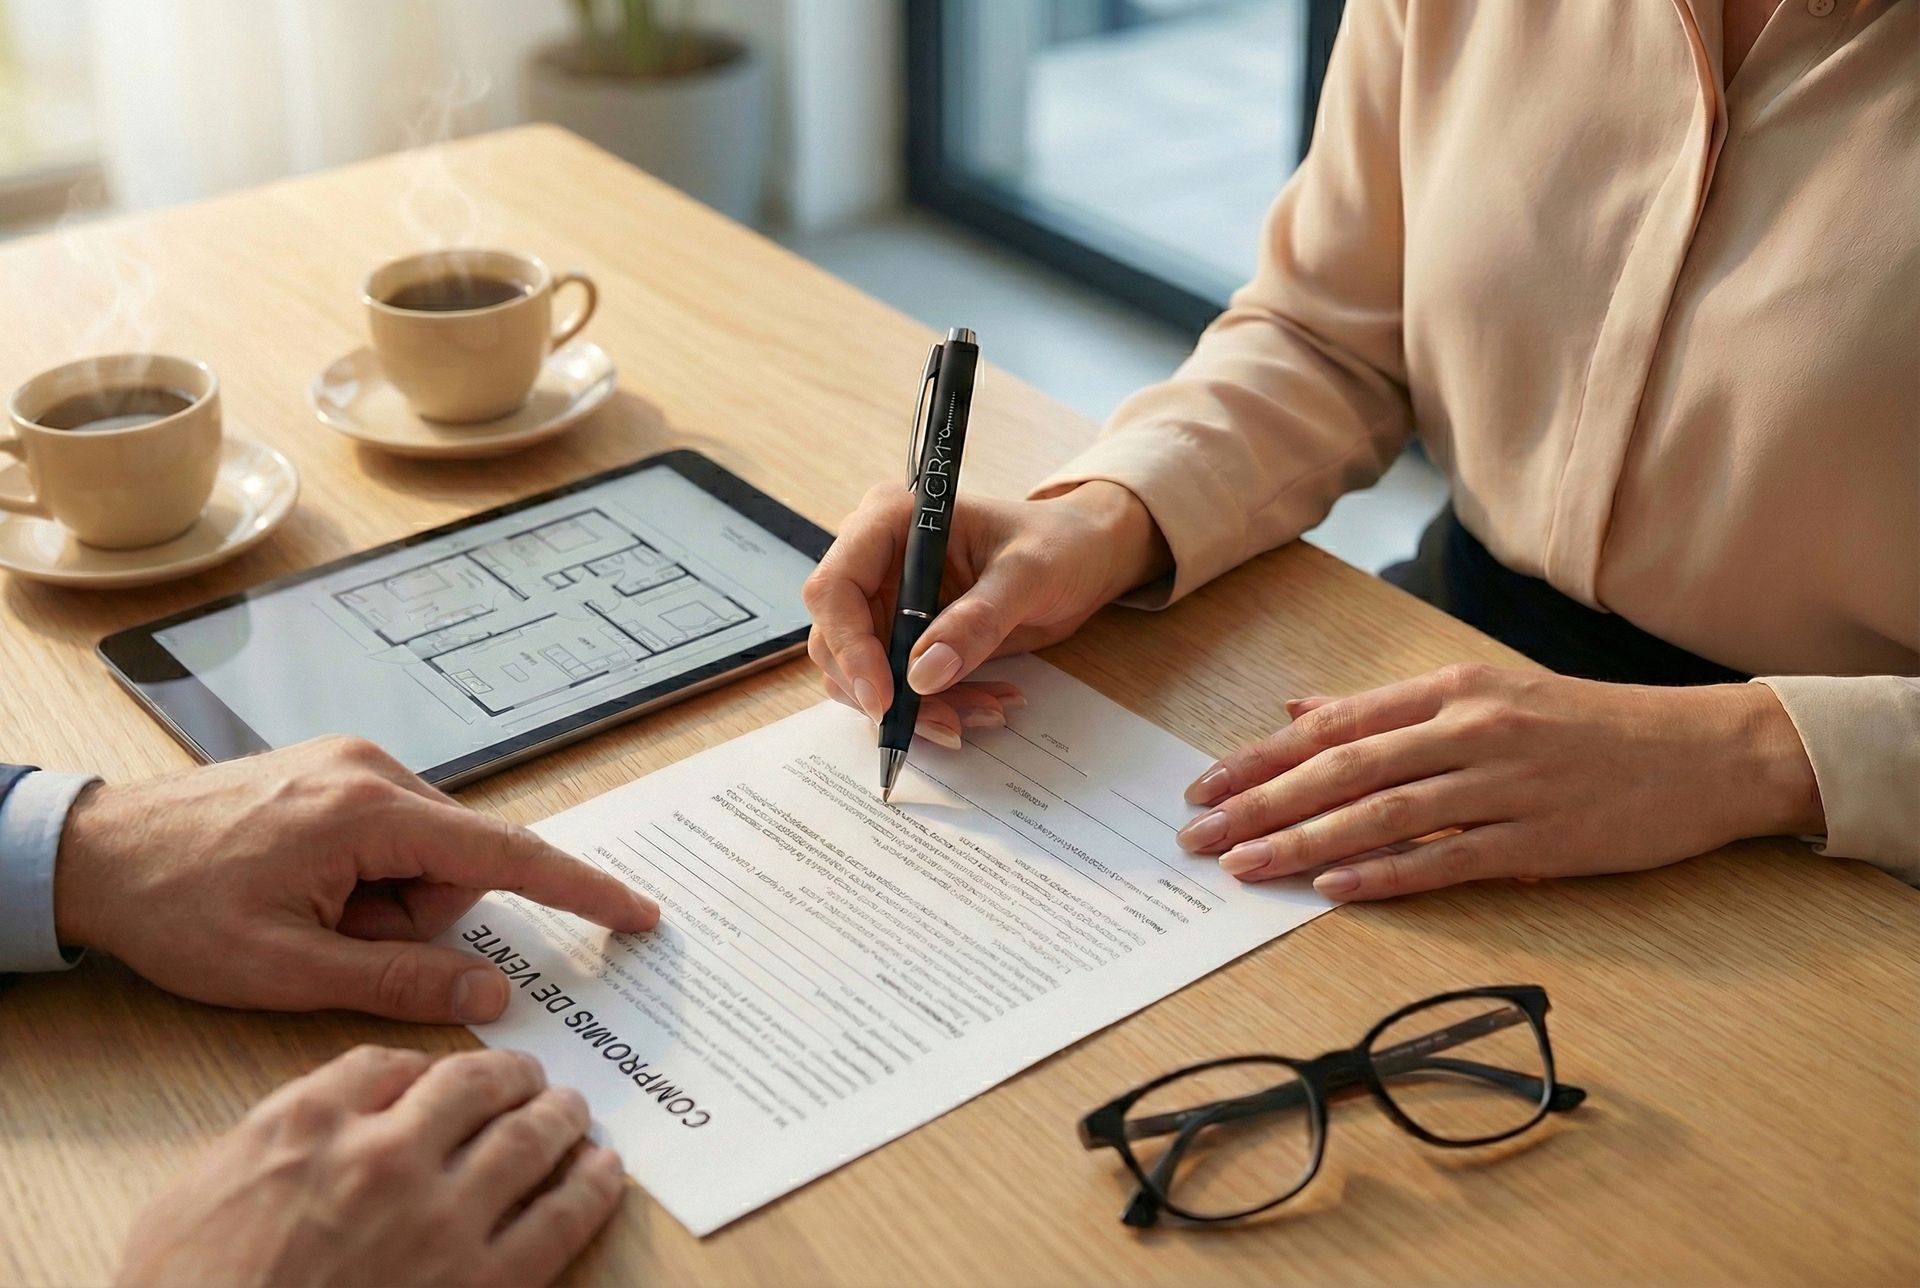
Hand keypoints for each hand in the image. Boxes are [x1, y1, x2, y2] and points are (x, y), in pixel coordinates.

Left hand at [54, 736, 658, 1023]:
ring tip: (307, 914)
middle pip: (458, 864)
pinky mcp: (339, 770)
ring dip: (387, 902)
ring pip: (427, 854)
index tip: (638, 911)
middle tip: (336, 943)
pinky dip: (370, 877)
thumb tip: (491, 993)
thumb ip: (402, 979)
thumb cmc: (176, 908)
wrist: (94, 851)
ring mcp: (355, 762)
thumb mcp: (288, 970)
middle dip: (416, 919)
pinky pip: (395, 835)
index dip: (579, 890)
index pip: (505, 855)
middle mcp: (374, 768)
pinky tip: (307, 890)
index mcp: (368, 811)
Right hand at [117, 1045, 624, 1287]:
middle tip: (529, 1079)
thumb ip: (263, 1145)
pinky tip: (603, 1171)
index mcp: (308, 1124)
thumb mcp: (191, 1200)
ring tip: (572, 1112)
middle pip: (473, 1085)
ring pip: (527, 1137)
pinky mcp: (480, 1282)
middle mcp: (384, 1153)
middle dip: (510, 1077)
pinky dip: (591, 1186)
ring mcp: (438, 1217)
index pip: (388, 1062)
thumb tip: (310, 1128)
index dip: (425, 1067)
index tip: (441, 1077)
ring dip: (559, 1116)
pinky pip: (559, 1217)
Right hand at [804, 480, 1169, 741]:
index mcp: (890, 522)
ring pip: (865, 674)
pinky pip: (898, 686)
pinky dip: (936, 707)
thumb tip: (923, 675)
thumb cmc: (1059, 544)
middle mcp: (876, 561)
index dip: (851, 648)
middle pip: (838, 641)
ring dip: (918, 708)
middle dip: (888, 692)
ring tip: (988, 711)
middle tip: (948, 724)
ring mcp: (888, 601)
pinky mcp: (906, 637)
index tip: (888, 699)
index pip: (835, 589)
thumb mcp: (1028, 575)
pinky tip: (987, 704)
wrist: (1085, 557)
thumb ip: (977, 621)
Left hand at [1176, 664, 1823, 899]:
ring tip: (1245, 867)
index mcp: (1453, 690)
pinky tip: (1334, 888)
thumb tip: (1302, 710)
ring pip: (1383, 815)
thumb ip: (1391, 709)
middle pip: (1343, 769)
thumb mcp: (1488, 695)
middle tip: (1199, 835)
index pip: (1335, 726)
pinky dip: (1387, 874)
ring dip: (1304, 843)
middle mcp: (1471, 729)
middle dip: (1261, 804)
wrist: (1705, 751)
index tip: (1205, 785)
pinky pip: (1447, 861)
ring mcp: (1506, 784)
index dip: (1262, 758)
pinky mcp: (1541, 837)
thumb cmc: (1588, 726)